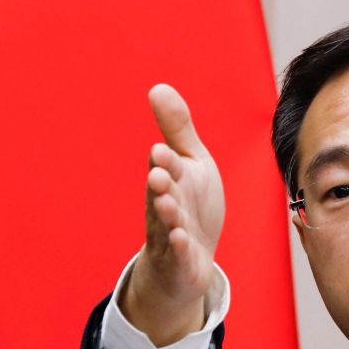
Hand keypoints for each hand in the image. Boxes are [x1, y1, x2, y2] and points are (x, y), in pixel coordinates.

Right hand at [120, 84, 224, 347]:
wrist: (189, 258)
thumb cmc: (191, 204)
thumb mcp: (190, 163)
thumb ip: (177, 129)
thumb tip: (157, 87)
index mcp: (170, 180)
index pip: (166, 168)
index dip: (164, 161)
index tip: (161, 149)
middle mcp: (166, 206)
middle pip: (161, 195)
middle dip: (160, 186)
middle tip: (159, 174)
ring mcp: (171, 235)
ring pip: (166, 225)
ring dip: (167, 215)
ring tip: (168, 204)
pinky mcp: (180, 260)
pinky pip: (178, 254)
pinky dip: (179, 247)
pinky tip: (182, 239)